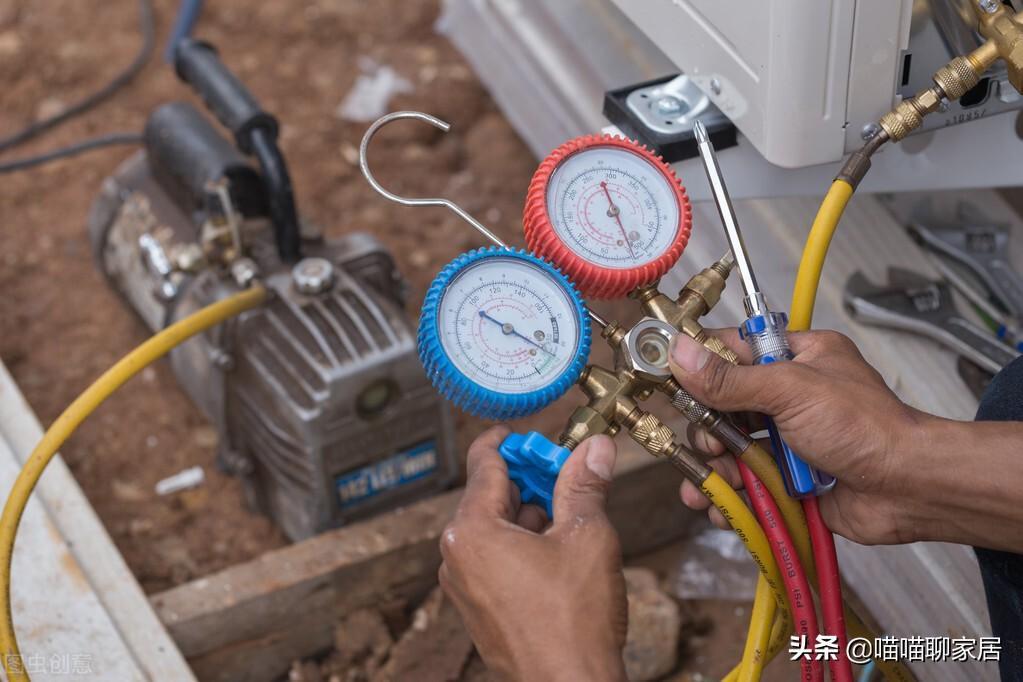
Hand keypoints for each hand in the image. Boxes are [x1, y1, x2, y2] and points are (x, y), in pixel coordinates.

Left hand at [439, 426, 627, 681]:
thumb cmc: (573, 624)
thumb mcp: (587, 538)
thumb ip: (585, 486)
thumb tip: (595, 449)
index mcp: (473, 532)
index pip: (484, 463)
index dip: (510, 441)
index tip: (528, 433)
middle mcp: (457, 556)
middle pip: (490, 495)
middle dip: (529, 480)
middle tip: (566, 472)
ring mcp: (465, 585)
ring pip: (495, 528)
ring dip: (530, 513)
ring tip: (570, 513)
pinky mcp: (478, 607)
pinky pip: (495, 558)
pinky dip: (521, 543)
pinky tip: (557, 550)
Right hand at [670, 329, 928, 544]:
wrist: (908, 490)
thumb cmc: (867, 428)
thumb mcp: (791, 391)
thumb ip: (731, 379)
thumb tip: (680, 353)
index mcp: (796, 357)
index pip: (731, 349)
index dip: (697, 362)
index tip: (665, 377)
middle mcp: (788, 395)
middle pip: (721, 404)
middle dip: (708, 429)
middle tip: (711, 444)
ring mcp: (786, 439)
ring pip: (728, 447)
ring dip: (714, 468)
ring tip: (712, 486)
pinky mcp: (786, 478)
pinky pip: (743, 482)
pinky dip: (728, 496)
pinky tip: (717, 506)